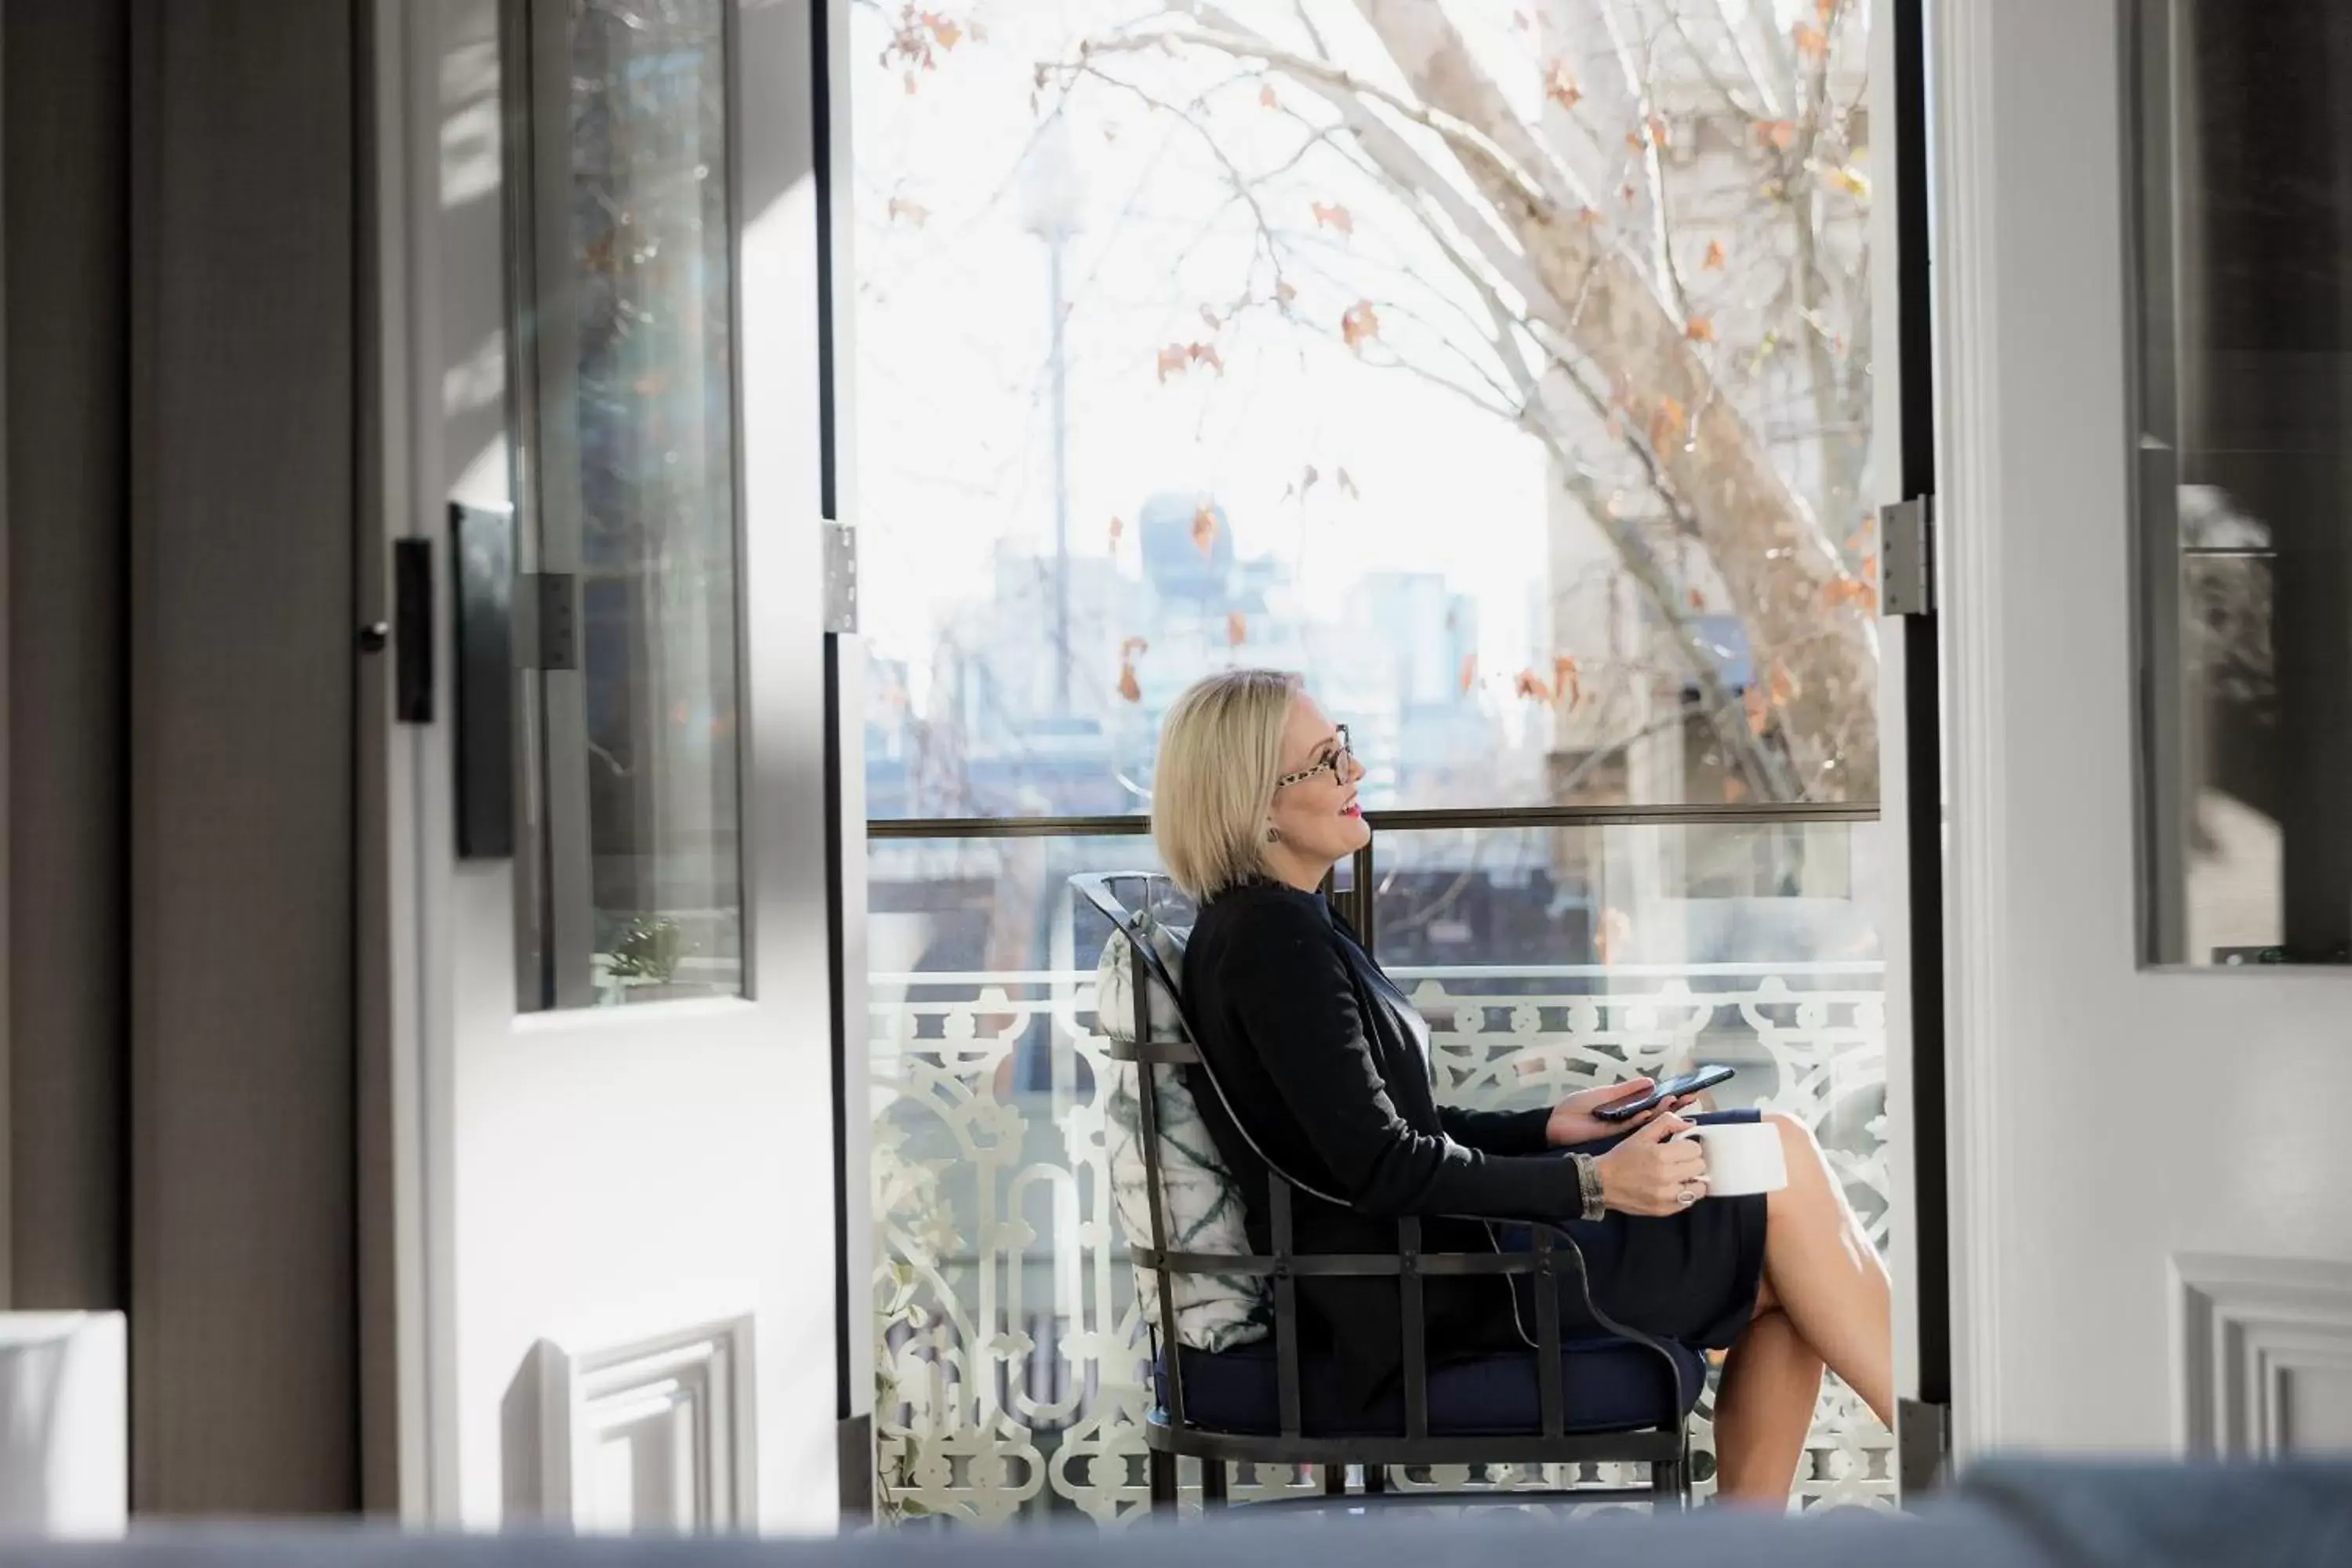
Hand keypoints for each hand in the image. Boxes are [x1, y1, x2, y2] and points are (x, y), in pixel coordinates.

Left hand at [1544, 1077, 1699, 1146]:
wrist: (1554, 1125)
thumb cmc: (1576, 1108)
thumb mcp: (1603, 1094)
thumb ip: (1626, 1090)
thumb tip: (1651, 1081)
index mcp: (1626, 1106)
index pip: (1652, 1101)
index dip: (1669, 1097)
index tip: (1686, 1090)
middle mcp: (1628, 1118)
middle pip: (1655, 1112)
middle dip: (1673, 1106)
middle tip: (1691, 1098)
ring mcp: (1622, 1127)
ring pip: (1647, 1121)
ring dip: (1662, 1112)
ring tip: (1676, 1103)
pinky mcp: (1613, 1135)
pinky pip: (1630, 1126)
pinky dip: (1641, 1119)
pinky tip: (1651, 1112)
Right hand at [1593, 1113, 1706, 1216]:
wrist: (1602, 1183)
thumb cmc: (1622, 1157)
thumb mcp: (1641, 1134)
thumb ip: (1666, 1123)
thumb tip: (1690, 1124)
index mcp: (1661, 1155)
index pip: (1695, 1149)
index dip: (1688, 1146)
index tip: (1680, 1148)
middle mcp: (1666, 1177)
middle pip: (1700, 1167)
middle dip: (1691, 1161)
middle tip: (1679, 1161)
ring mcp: (1666, 1196)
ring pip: (1699, 1188)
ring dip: (1692, 1180)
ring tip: (1680, 1177)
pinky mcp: (1665, 1210)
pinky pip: (1688, 1202)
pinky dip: (1684, 1194)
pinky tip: (1673, 1188)